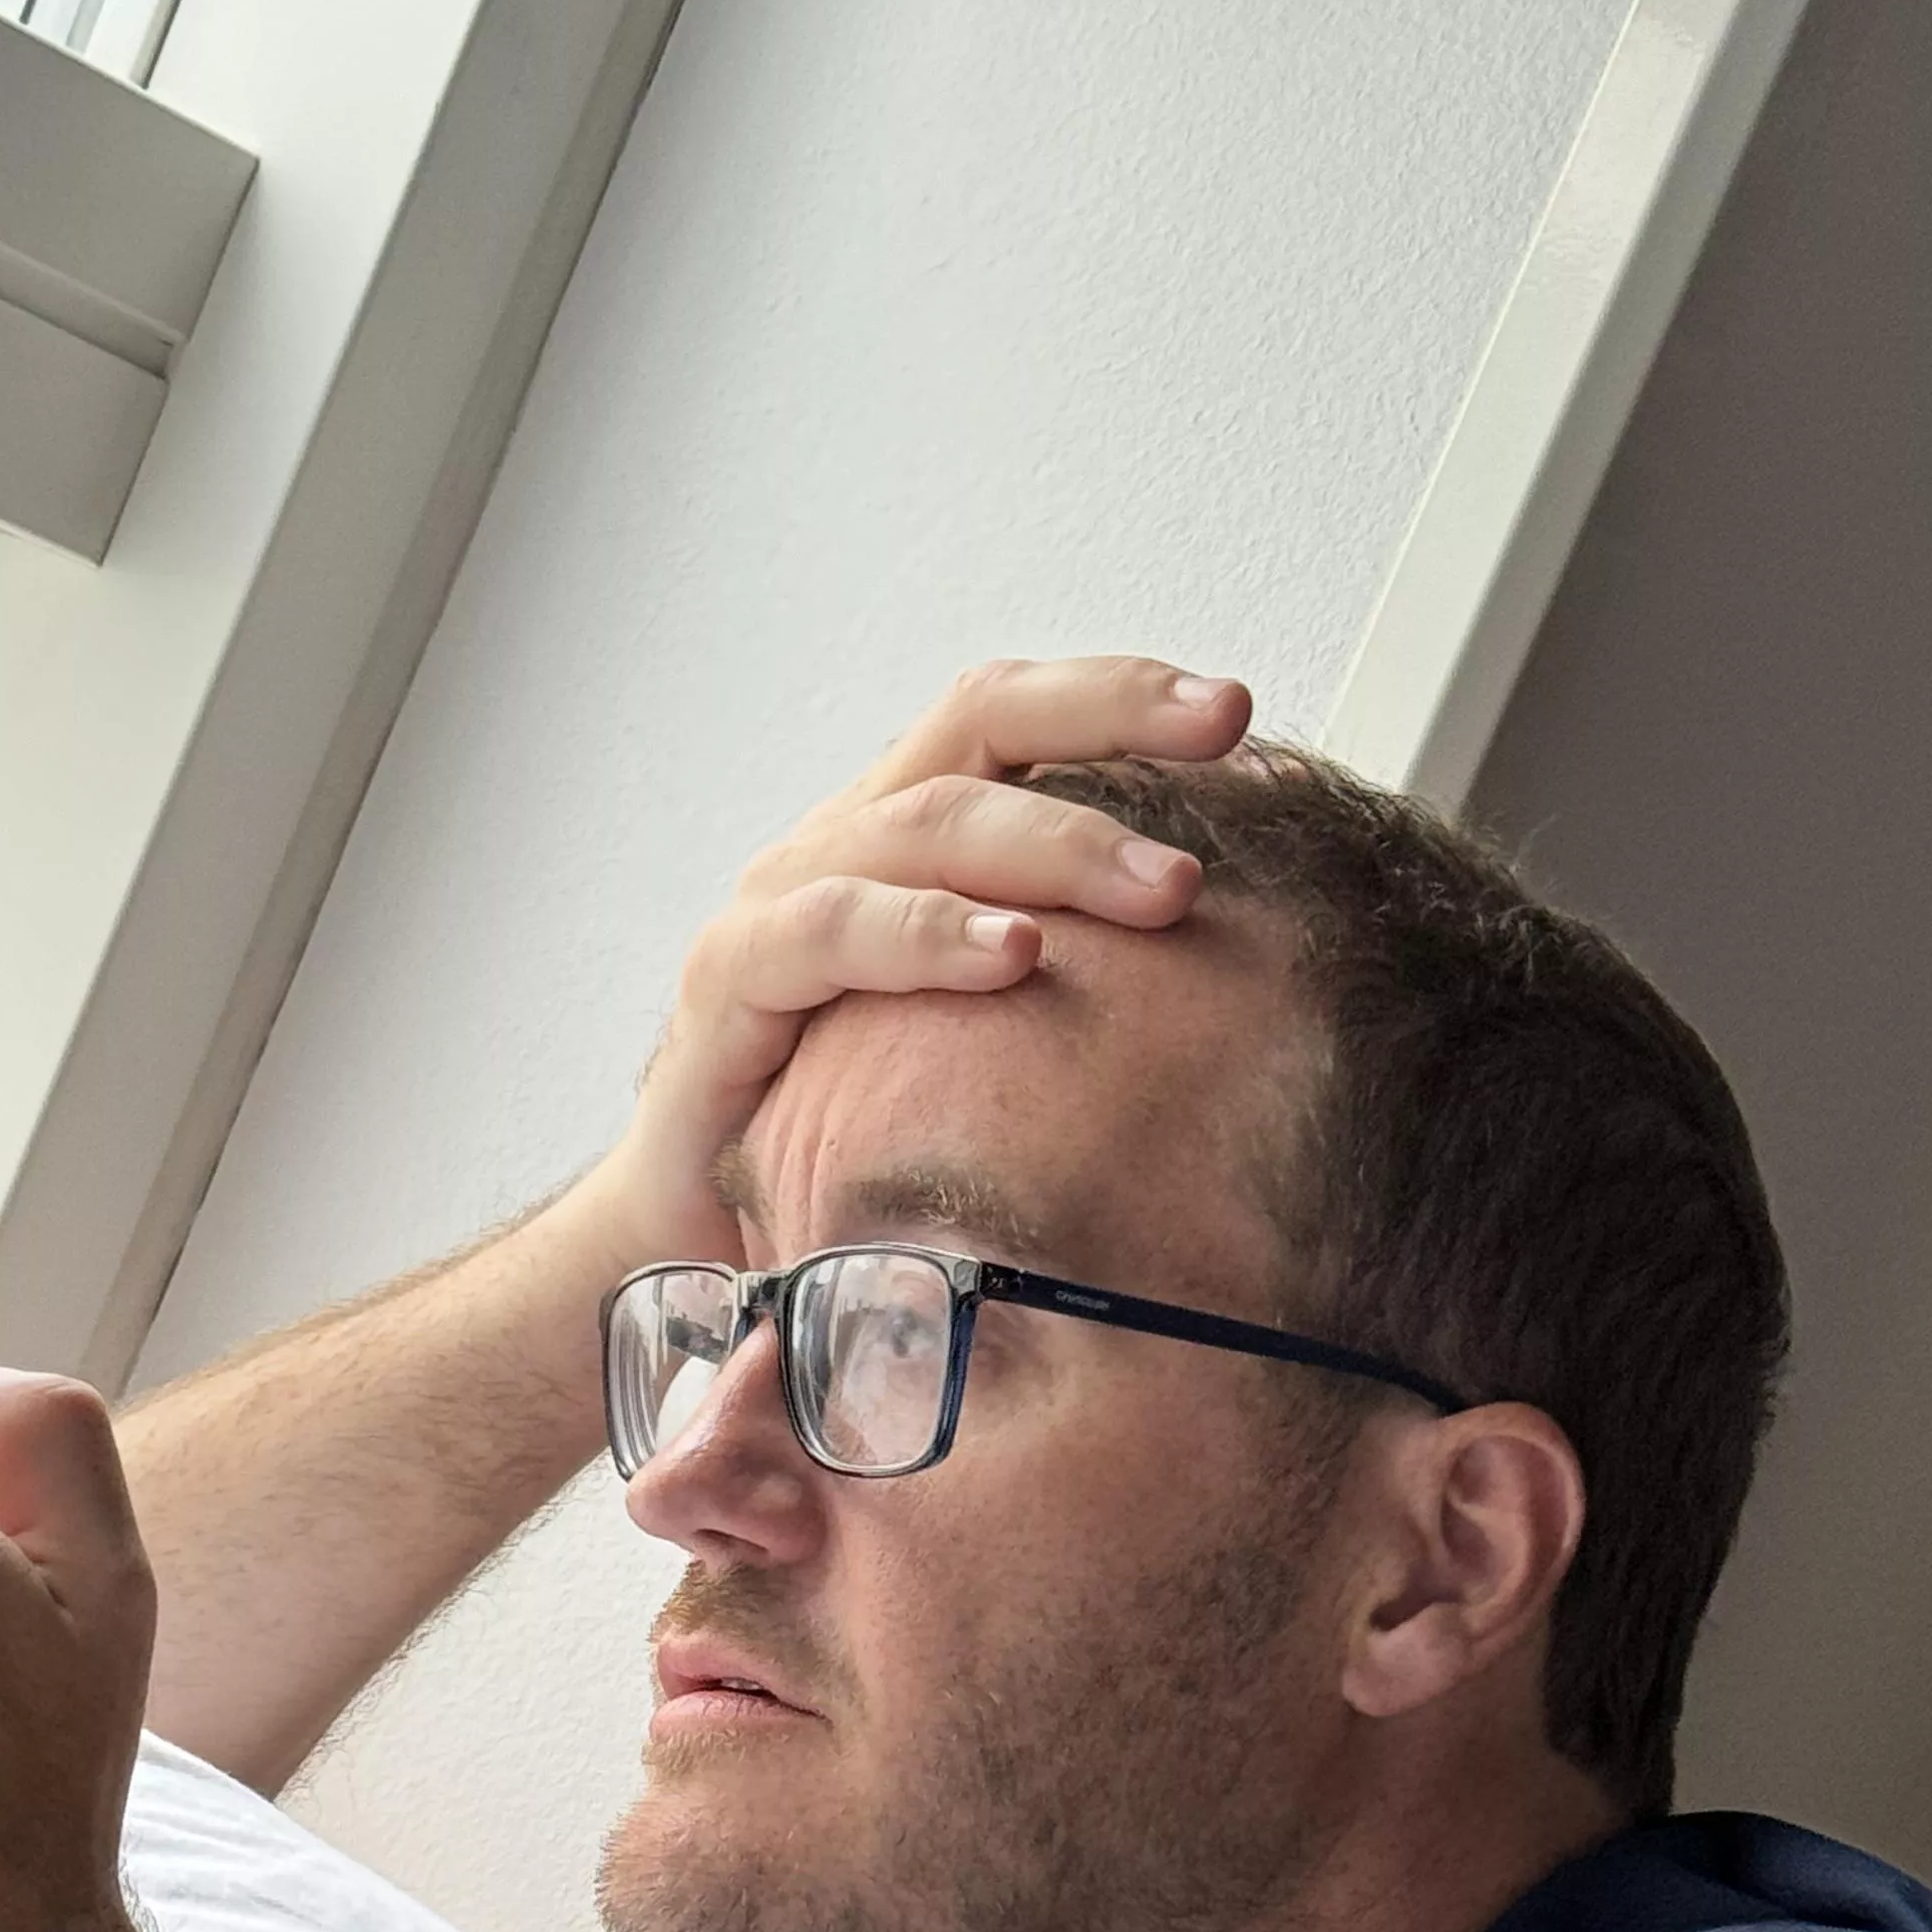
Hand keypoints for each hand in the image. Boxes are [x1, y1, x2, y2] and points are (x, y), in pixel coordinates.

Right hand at [593, 653, 1252, 1264]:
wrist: (686, 1233)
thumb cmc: (848, 1133)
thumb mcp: (977, 1043)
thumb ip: (1070, 986)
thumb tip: (1244, 972)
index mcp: (906, 837)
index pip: (1017, 719)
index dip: (1124, 697)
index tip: (1241, 713)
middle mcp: (841, 844)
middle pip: (978, 728)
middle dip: (1114, 726)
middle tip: (1231, 740)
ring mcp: (777, 905)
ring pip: (923, 824)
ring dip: (1055, 846)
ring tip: (1165, 889)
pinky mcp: (726, 987)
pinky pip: (831, 934)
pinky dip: (929, 935)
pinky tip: (1015, 956)